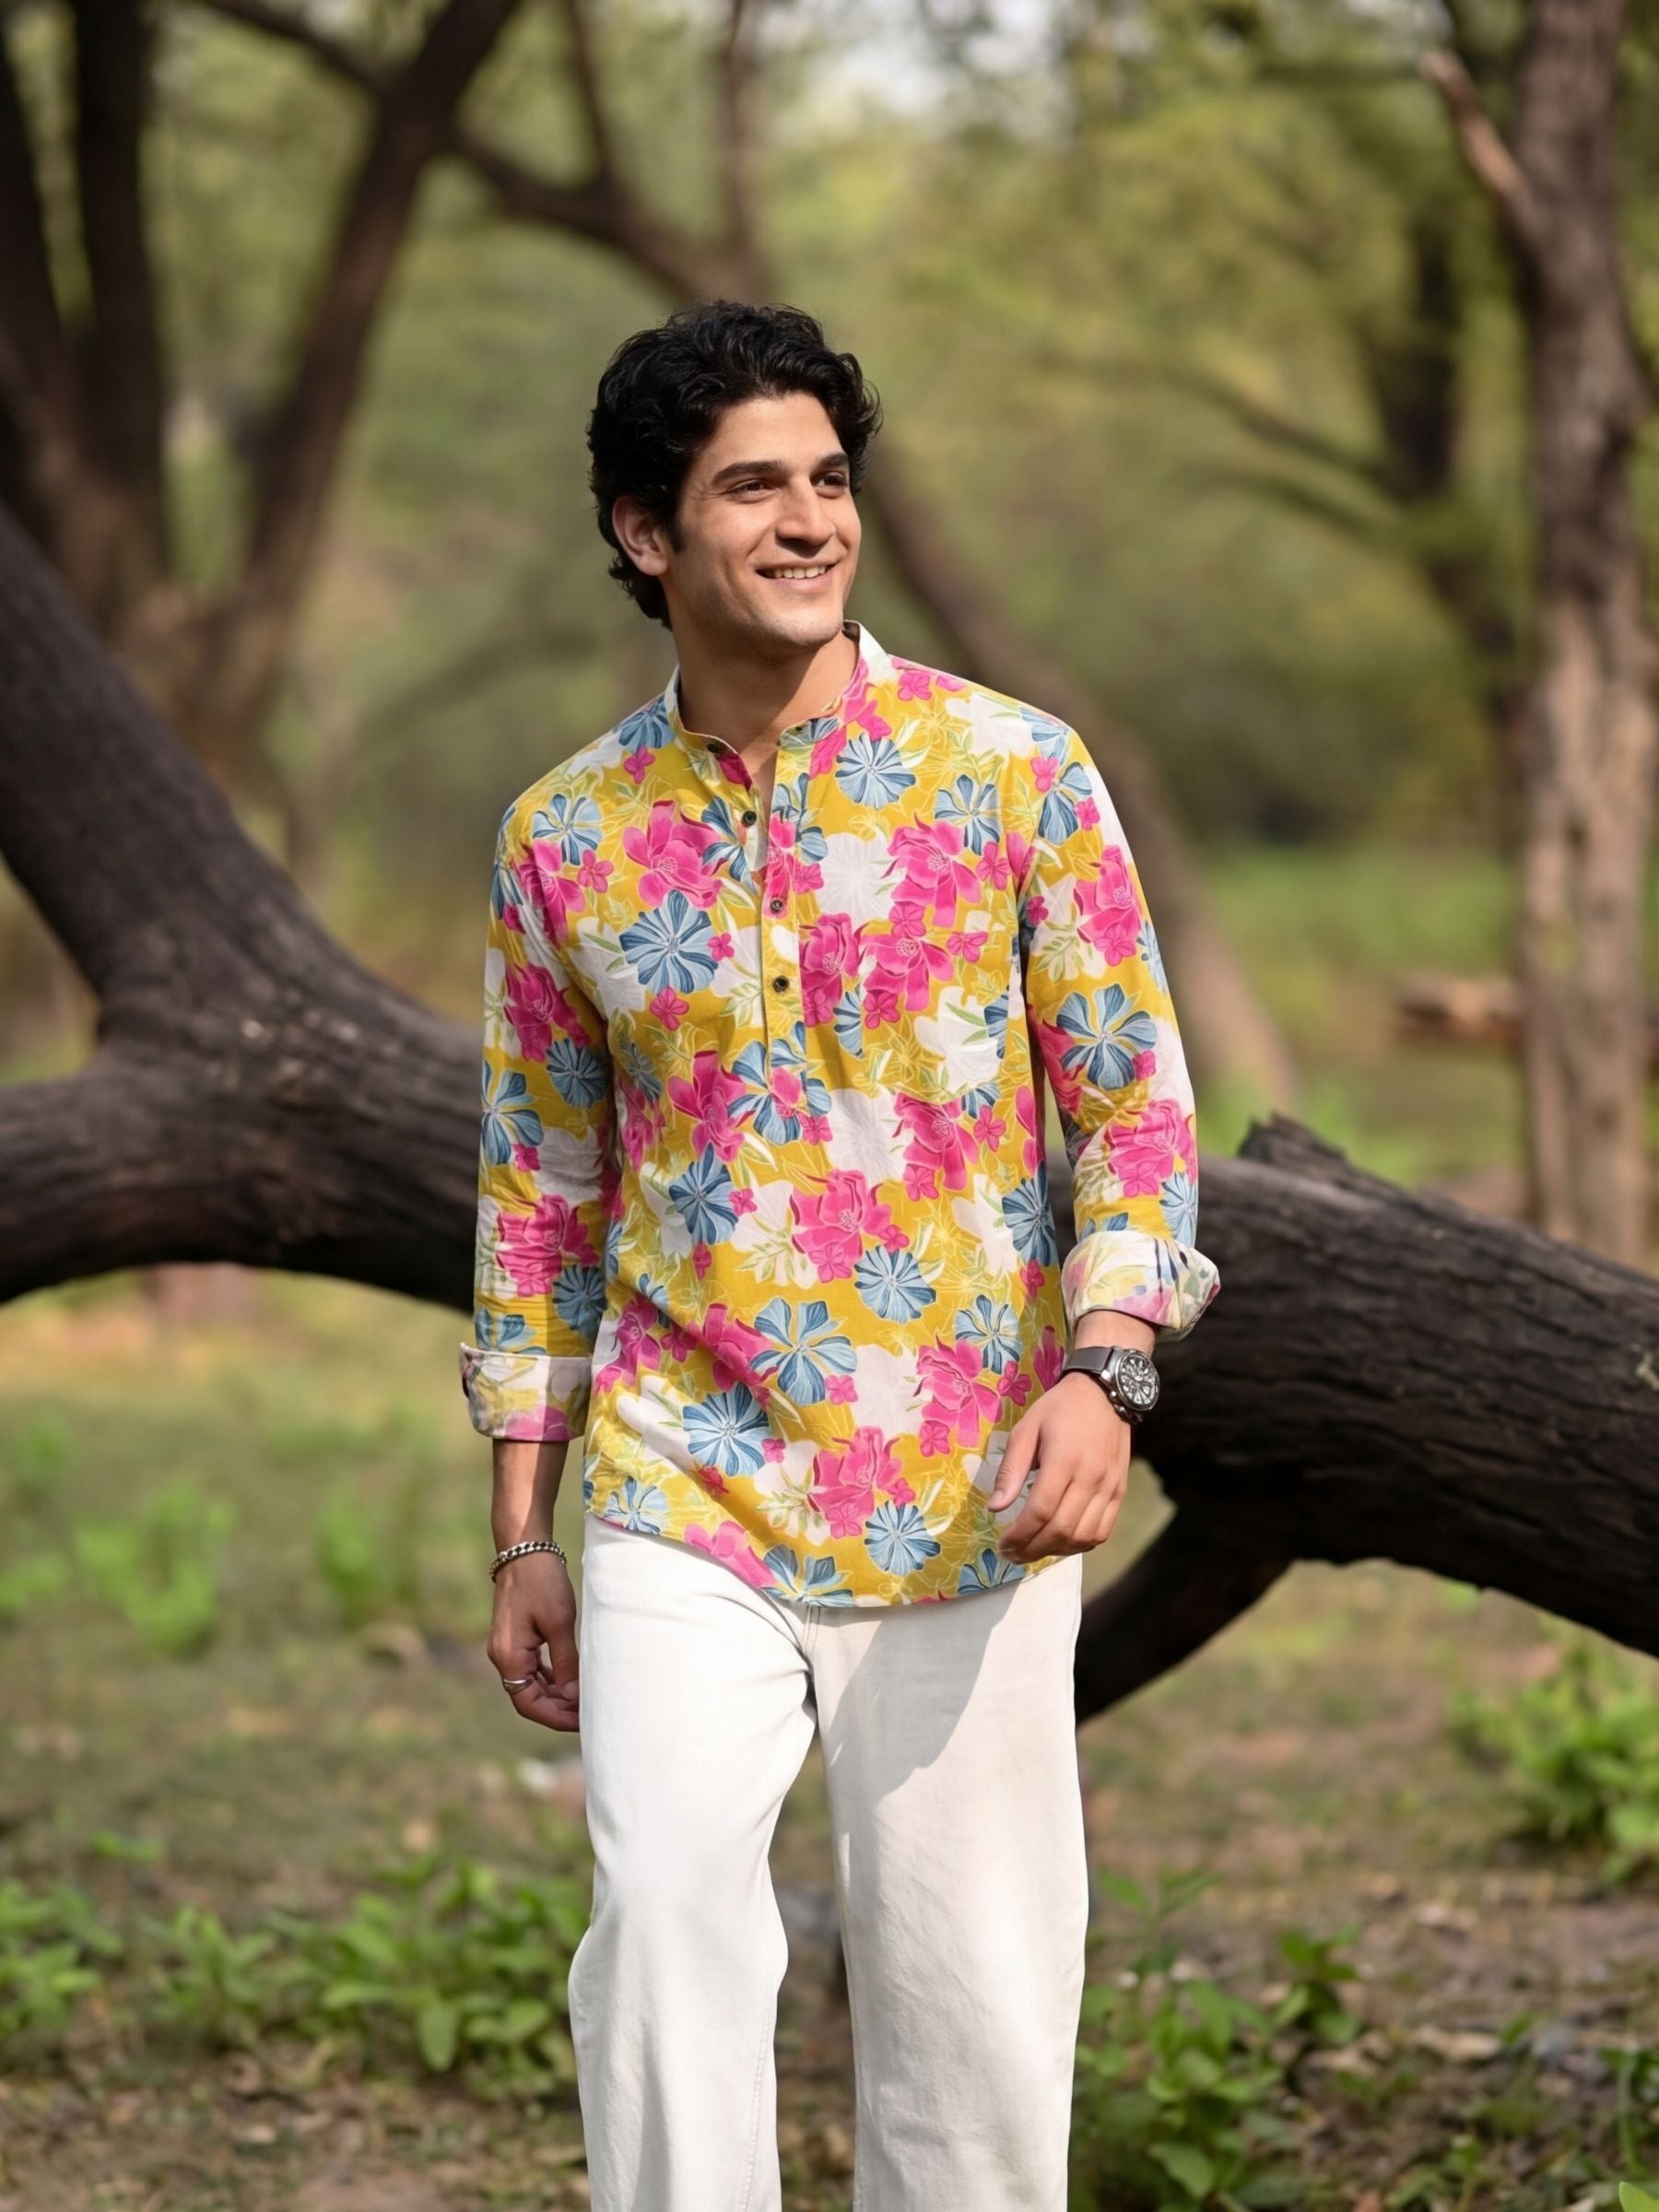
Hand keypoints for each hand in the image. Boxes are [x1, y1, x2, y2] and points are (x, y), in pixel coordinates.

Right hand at [486, 1551, 579, 1731]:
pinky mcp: (515, 1638)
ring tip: (583, 1701)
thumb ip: (566, 1662)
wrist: (524, 1548)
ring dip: (555, 1695)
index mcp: (508, 1656)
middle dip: (558, 1709)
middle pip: (528, 1698)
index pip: (528, 1704)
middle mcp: (503, 1656)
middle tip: (588, 1714)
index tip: (581, 1722)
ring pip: (531, 1684)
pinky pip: (532, 1668)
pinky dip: (551, 1678)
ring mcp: (507, 1647)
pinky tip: (570, 1681)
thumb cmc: (541, 1581)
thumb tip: (575, 1696)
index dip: (555, 1717)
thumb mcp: (559, 1622)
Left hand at [987, 1373, 1132, 1563]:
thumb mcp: (1025, 1429)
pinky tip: (1060, 1543)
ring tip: (1032, 1551)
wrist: (1104, 1394)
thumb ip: (1011, 1470)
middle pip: (1061, 1530)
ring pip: (1083, 1537)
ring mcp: (1109, 1487)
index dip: (1019, 1535)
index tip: (1002, 1545)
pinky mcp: (1119, 1492)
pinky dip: (1079, 1545)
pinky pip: (1102, 1532)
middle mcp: (1091, 1477)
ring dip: (1055, 1552)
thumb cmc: (1059, 1409)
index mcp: (1064, 1459)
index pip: (1041, 1511)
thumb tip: (995, 1509)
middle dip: (1032, 1549)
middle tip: (1012, 1554)